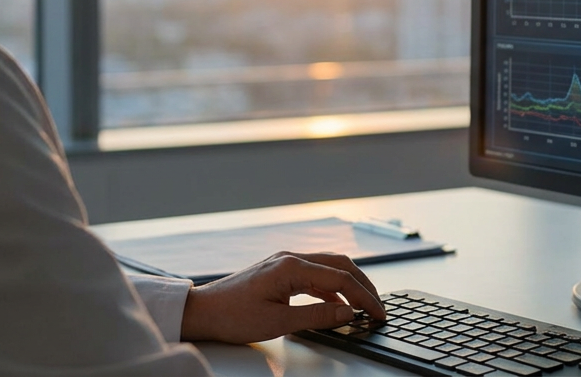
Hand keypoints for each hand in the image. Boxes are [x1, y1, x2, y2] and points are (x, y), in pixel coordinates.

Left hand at [178, 251, 385, 342]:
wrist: (202, 311)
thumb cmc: (232, 316)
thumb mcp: (278, 322)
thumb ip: (317, 316)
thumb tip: (348, 313)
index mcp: (291, 267)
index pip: (341, 279)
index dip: (364, 297)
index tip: (378, 313)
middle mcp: (290, 258)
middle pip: (340, 265)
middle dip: (363, 285)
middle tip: (378, 306)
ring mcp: (284, 263)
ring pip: (329, 267)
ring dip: (349, 285)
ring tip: (364, 305)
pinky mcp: (279, 271)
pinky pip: (314, 275)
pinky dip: (331, 288)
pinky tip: (337, 305)